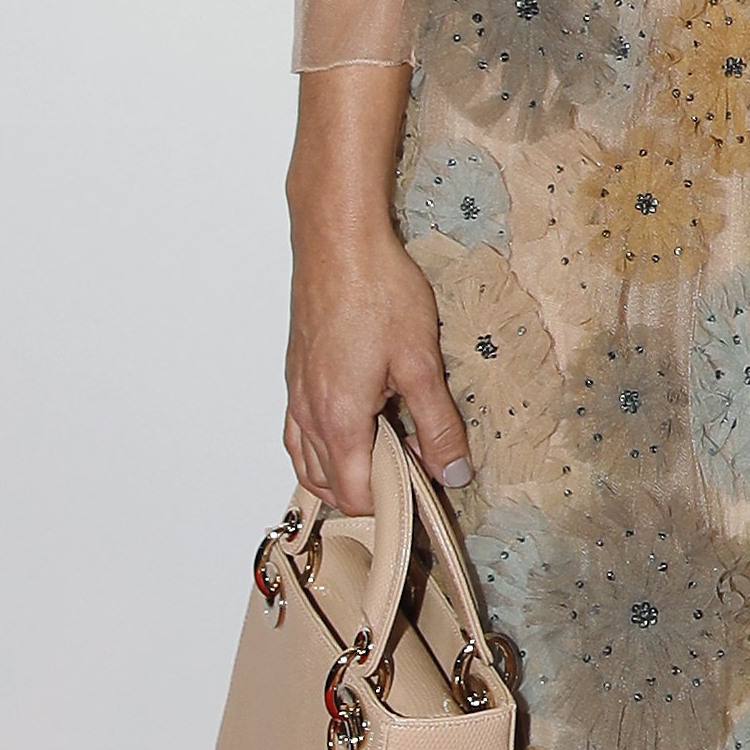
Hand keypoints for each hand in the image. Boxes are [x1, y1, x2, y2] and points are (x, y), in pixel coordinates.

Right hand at [284, 220, 469, 516]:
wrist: (337, 242)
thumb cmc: (376, 291)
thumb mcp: (422, 362)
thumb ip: (438, 424)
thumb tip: (454, 472)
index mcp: (339, 420)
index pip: (357, 495)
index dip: (391, 506)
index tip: (424, 496)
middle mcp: (309, 414)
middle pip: (330, 485)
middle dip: (369, 492)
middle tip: (414, 473)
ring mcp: (296, 395)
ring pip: (308, 463)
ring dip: (342, 473)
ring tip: (386, 459)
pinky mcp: (295, 376)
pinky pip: (298, 434)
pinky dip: (320, 449)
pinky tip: (350, 431)